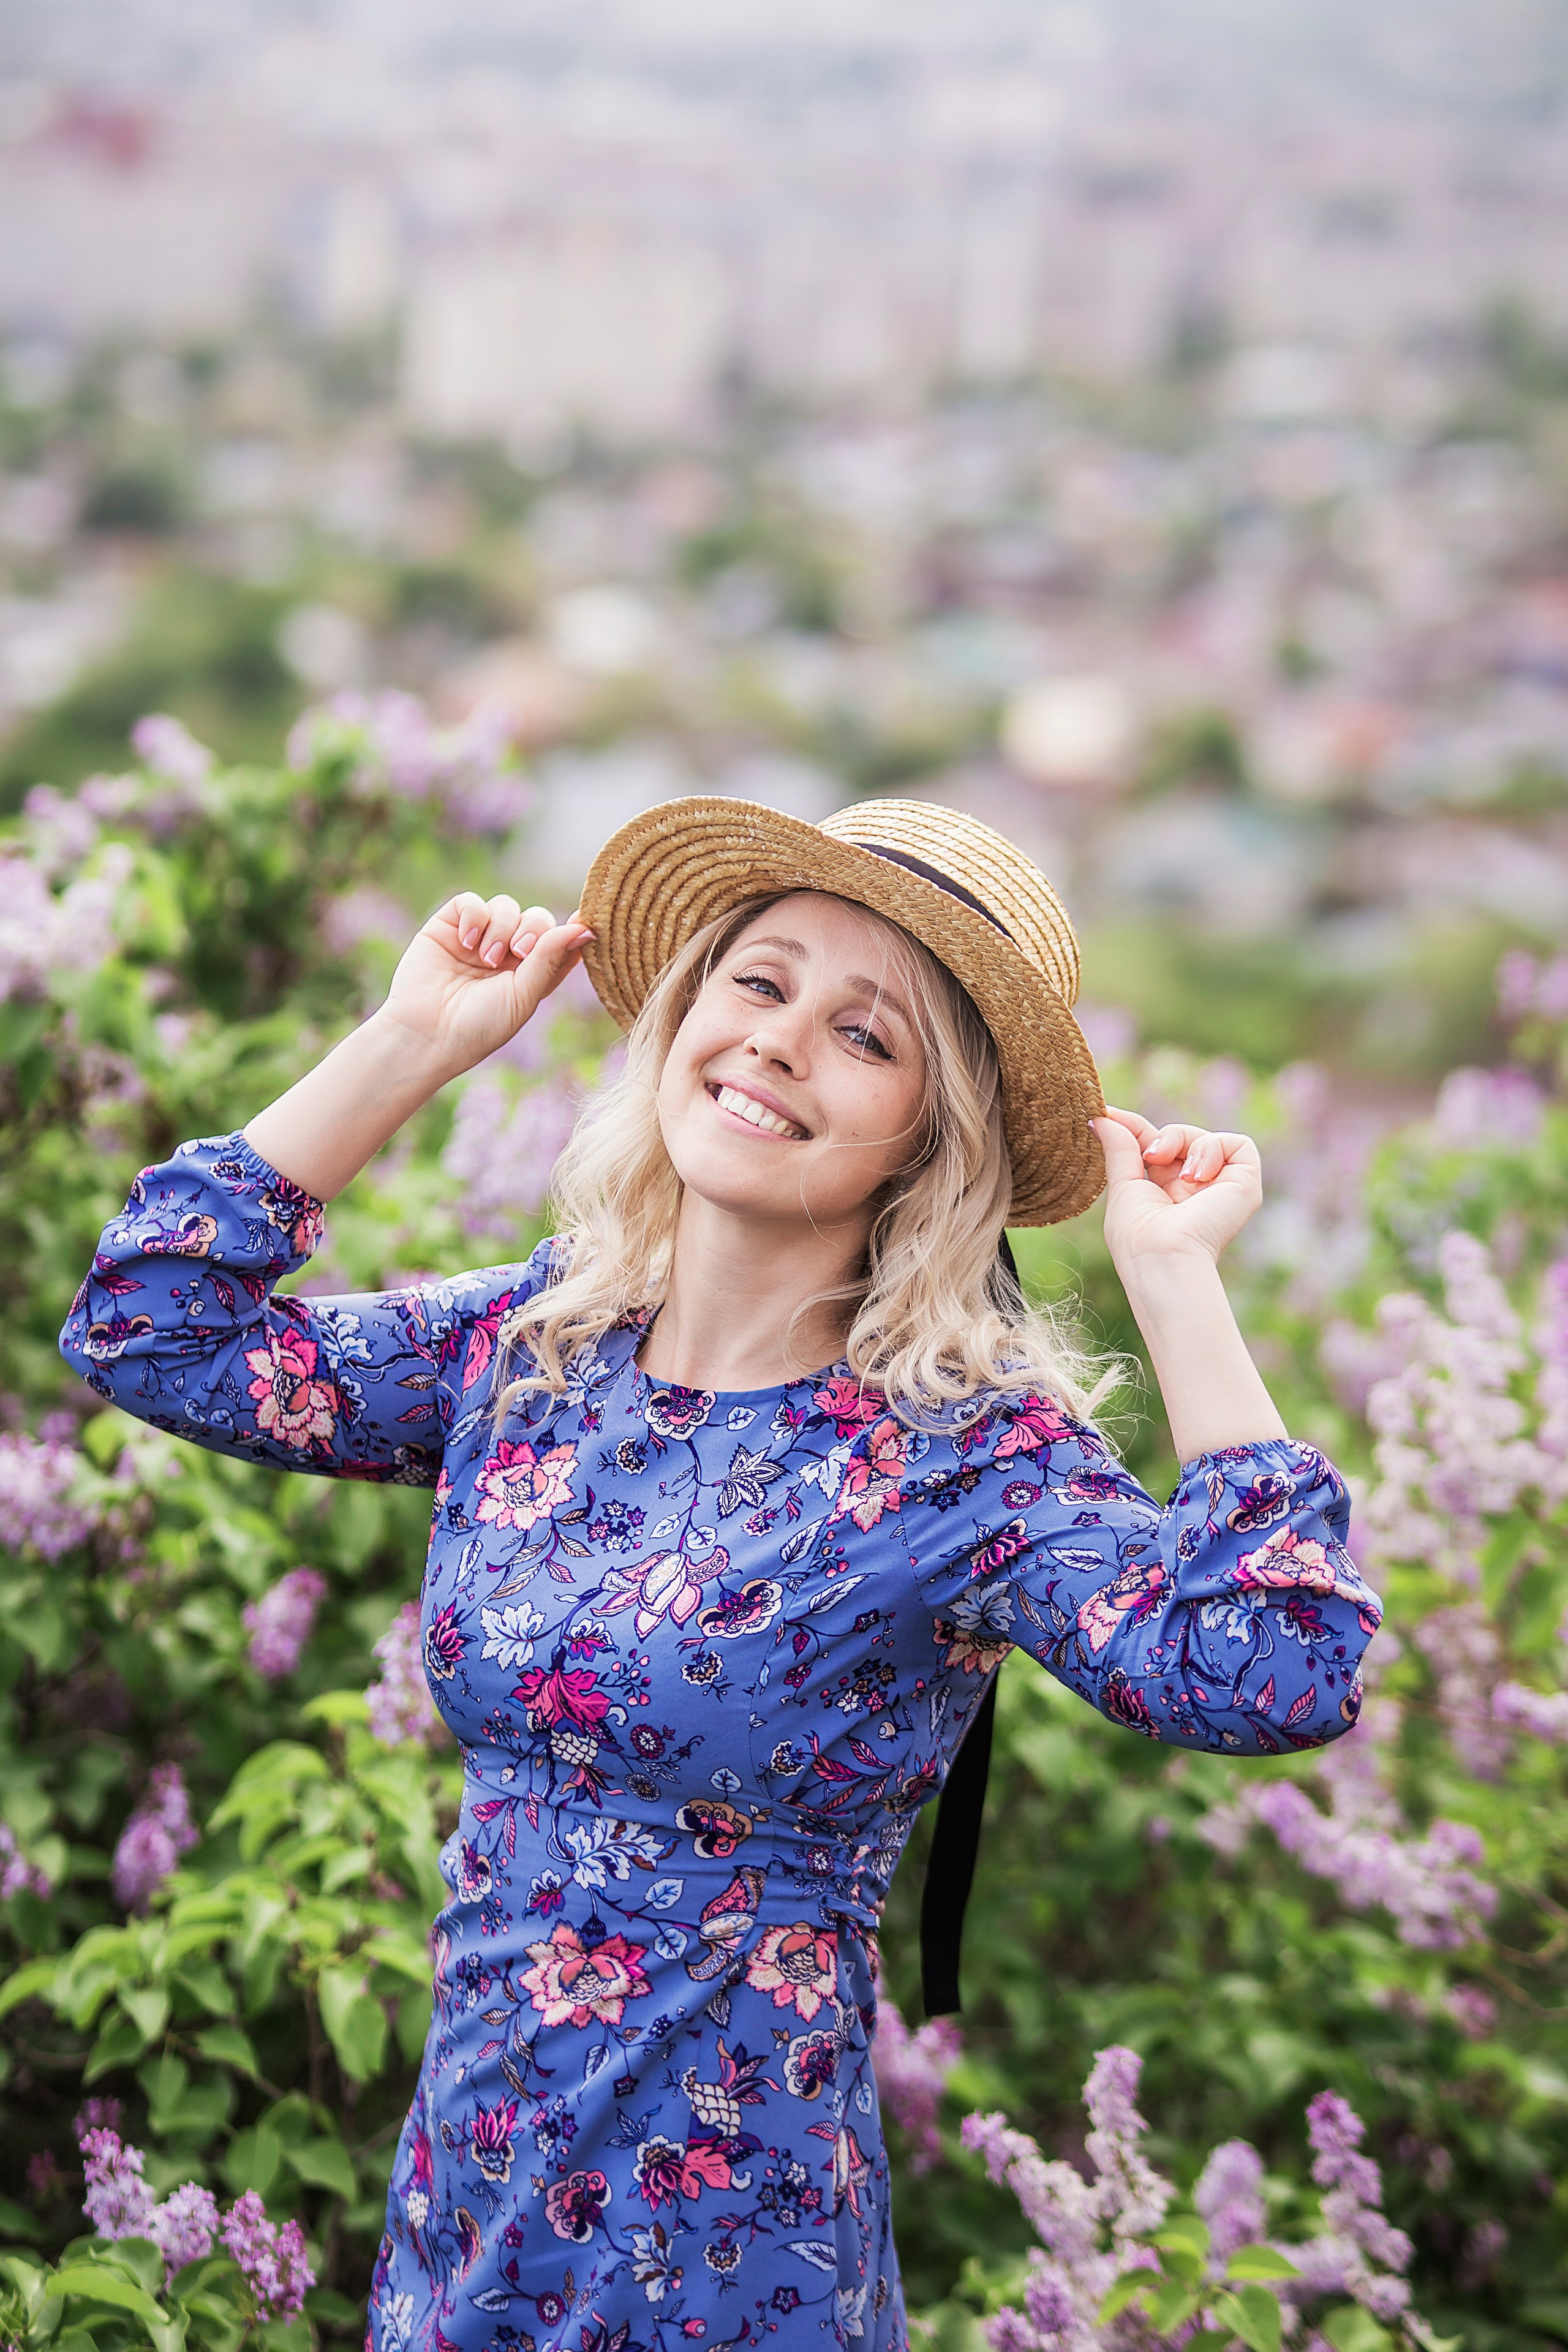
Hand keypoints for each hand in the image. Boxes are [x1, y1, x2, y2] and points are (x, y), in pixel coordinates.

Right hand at [381, 892, 593, 1077]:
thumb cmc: (479, 1025)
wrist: (426, 1033)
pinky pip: (471, 902)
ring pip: (506, 907)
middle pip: (536, 918)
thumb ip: (551, 958)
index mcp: (529, 973)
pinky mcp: (448, 926)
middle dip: (533, 930)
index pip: (558, 942)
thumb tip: (585, 928)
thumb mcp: (524, 995)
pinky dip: (475, 916)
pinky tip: (467, 941)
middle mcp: (505, 953)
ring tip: (486, 958)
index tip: (584, 925)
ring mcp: (477, 938)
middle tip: (519, 952)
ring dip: (501, 928)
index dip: (570, 931)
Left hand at [1093, 1105, 1263, 1276]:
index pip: (1156, 1146)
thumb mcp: (1123, 1185)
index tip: (1109, 1113)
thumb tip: (1102, 1117)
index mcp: (1166, 1193)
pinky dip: (1214, 1150)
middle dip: (1164, 1137)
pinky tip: (1198, 1177)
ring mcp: (1220, 1187)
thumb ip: (1119, 1148)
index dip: (1137, 1128)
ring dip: (1186, 1144)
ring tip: (1180, 1177)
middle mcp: (1194, 1190)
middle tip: (1151, 1157)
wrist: (1164, 1256)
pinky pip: (1238, 1144)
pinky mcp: (1245, 1185)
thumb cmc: (1137, 1234)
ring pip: (1206, 1138)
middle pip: (1181, 1137)